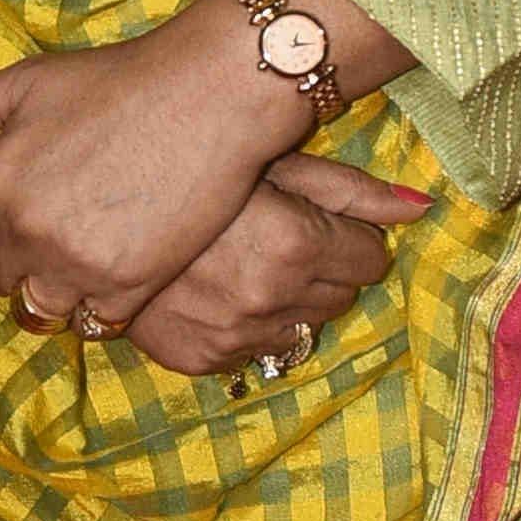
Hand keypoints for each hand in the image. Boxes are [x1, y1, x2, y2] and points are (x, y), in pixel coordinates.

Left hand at [0, 0, 310, 337]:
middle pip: (0, 276)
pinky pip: (93, 323)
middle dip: (20, 256)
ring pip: (41, 306)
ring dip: (54, 287)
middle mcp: (27, 234)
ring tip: (85, 254)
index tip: (23, 210)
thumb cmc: (115, 80)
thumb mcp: (21, 82)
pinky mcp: (129, 288)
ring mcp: (77, 266)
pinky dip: (99, 304)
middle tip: (60, 227)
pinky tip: (118, 268)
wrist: (207, 94)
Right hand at [122, 152, 425, 377]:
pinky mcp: (201, 358)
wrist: (96, 203)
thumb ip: (352, 191)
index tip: (312, 218)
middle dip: (320, 269)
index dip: (345, 235)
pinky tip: (214, 290)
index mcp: (295, 244)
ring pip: (302, 329)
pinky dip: (244, 326)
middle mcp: (269, 299)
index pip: (370, 259)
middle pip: (340, 297)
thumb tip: (424, 209)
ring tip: (243, 262)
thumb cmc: (194, 168)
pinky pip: (253, 351)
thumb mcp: (274, 162)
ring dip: (285, 302)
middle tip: (275, 236)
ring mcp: (233, 335)